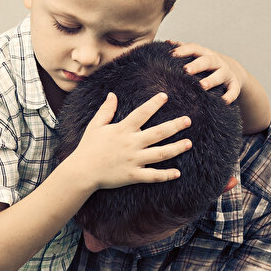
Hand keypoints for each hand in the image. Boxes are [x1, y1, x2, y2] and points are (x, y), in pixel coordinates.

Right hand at [70, 92, 192, 189]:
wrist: (81, 171)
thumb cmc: (88, 147)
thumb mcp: (95, 126)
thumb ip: (106, 110)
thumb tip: (112, 94)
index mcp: (122, 130)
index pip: (141, 113)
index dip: (154, 104)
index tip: (165, 96)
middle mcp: (131, 144)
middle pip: (158, 133)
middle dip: (175, 126)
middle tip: (188, 120)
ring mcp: (133, 160)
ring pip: (160, 154)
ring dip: (176, 148)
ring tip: (189, 143)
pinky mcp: (133, 175)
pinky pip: (152, 176)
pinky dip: (165, 175)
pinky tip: (177, 172)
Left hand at [169, 41, 249, 104]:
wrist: (233, 70)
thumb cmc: (207, 64)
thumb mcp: (197, 55)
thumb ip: (183, 49)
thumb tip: (166, 42)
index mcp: (204, 53)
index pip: (194, 48)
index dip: (183, 50)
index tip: (172, 54)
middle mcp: (216, 61)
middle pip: (207, 61)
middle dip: (196, 65)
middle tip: (186, 70)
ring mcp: (226, 72)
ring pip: (220, 75)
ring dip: (211, 80)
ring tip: (203, 86)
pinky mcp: (234, 84)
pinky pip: (233, 90)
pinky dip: (230, 95)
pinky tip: (224, 101)